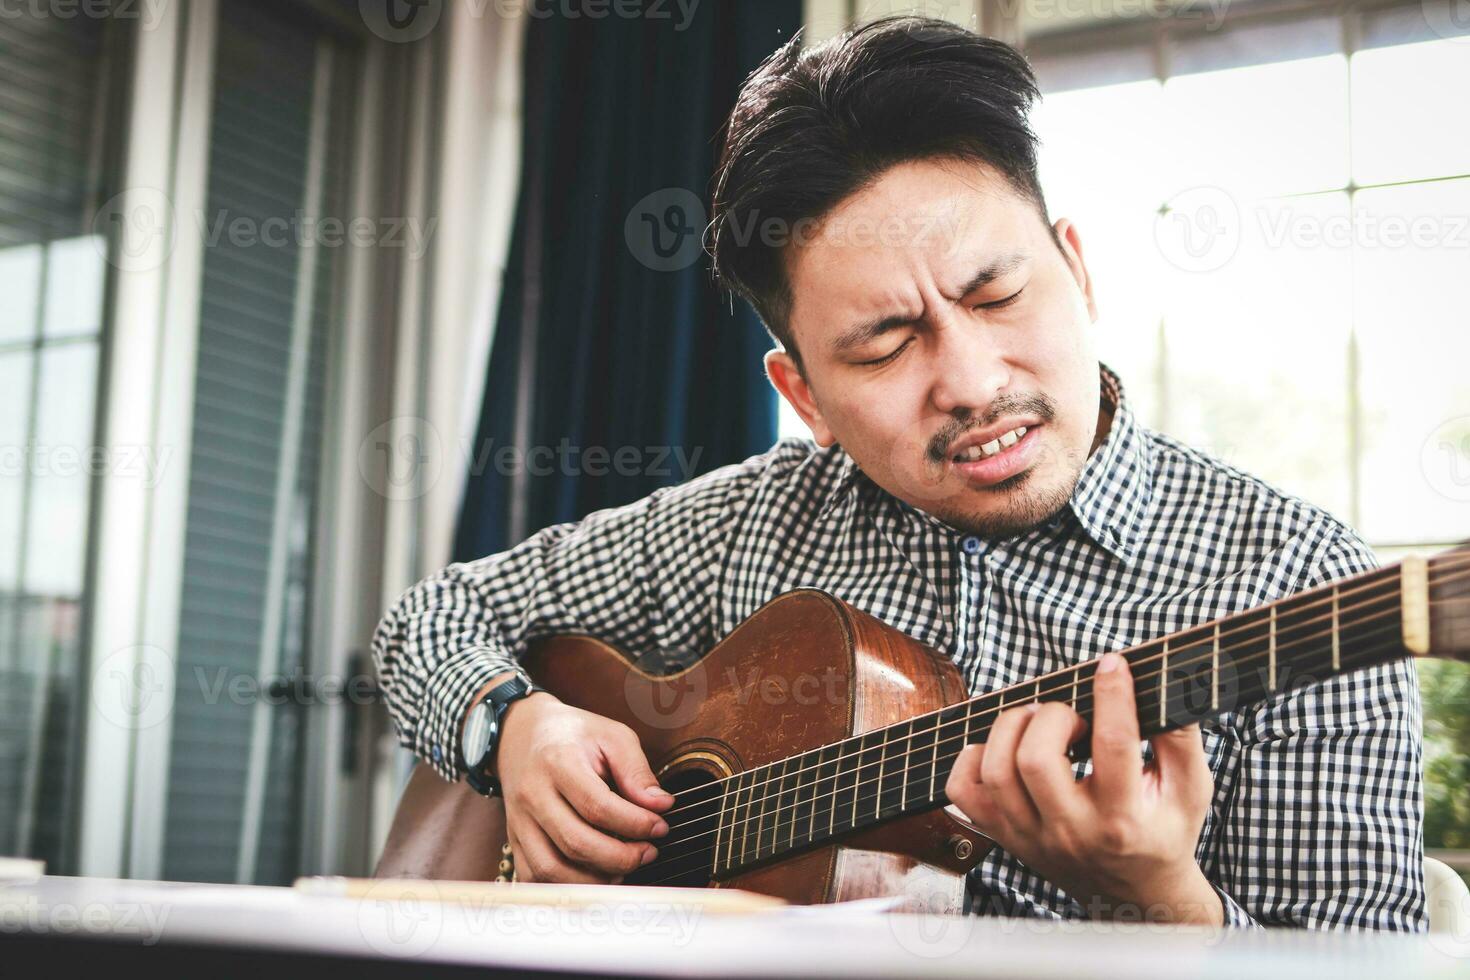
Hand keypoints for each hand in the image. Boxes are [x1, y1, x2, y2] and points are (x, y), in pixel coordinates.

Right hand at [490, 690, 672, 882]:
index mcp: (558, 762)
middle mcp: (533, 794)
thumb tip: (661, 806)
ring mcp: (519, 821)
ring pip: (552, 868)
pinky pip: (534, 876)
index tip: (660, 827)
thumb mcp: (611, 736)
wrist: (522, 733)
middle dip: (621, 857)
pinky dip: (565, 886)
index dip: (634, 823)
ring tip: (624, 869)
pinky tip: (593, 876)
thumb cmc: (573, 735)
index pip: (597, 806)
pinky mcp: (515, 839)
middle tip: (648, 852)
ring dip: (594, 879)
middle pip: (576, 843)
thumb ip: (637, 771)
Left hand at [944, 653, 1221, 924]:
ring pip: (997, 771)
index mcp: (1123, 819)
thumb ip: (1181, 739)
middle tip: (1072, 715)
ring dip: (1012, 728)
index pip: (1112, 745)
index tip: (1112, 665)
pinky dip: (973, 757)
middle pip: (1036, 759)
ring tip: (1039, 722)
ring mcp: (1030, 836)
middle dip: (1053, 716)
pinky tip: (1004, 748)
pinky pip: (963, 792)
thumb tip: (1164, 684)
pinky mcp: (1004, 835)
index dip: (1112, 695)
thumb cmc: (1163, 830)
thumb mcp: (1189, 789)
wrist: (1135, 895)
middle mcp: (1072, 832)